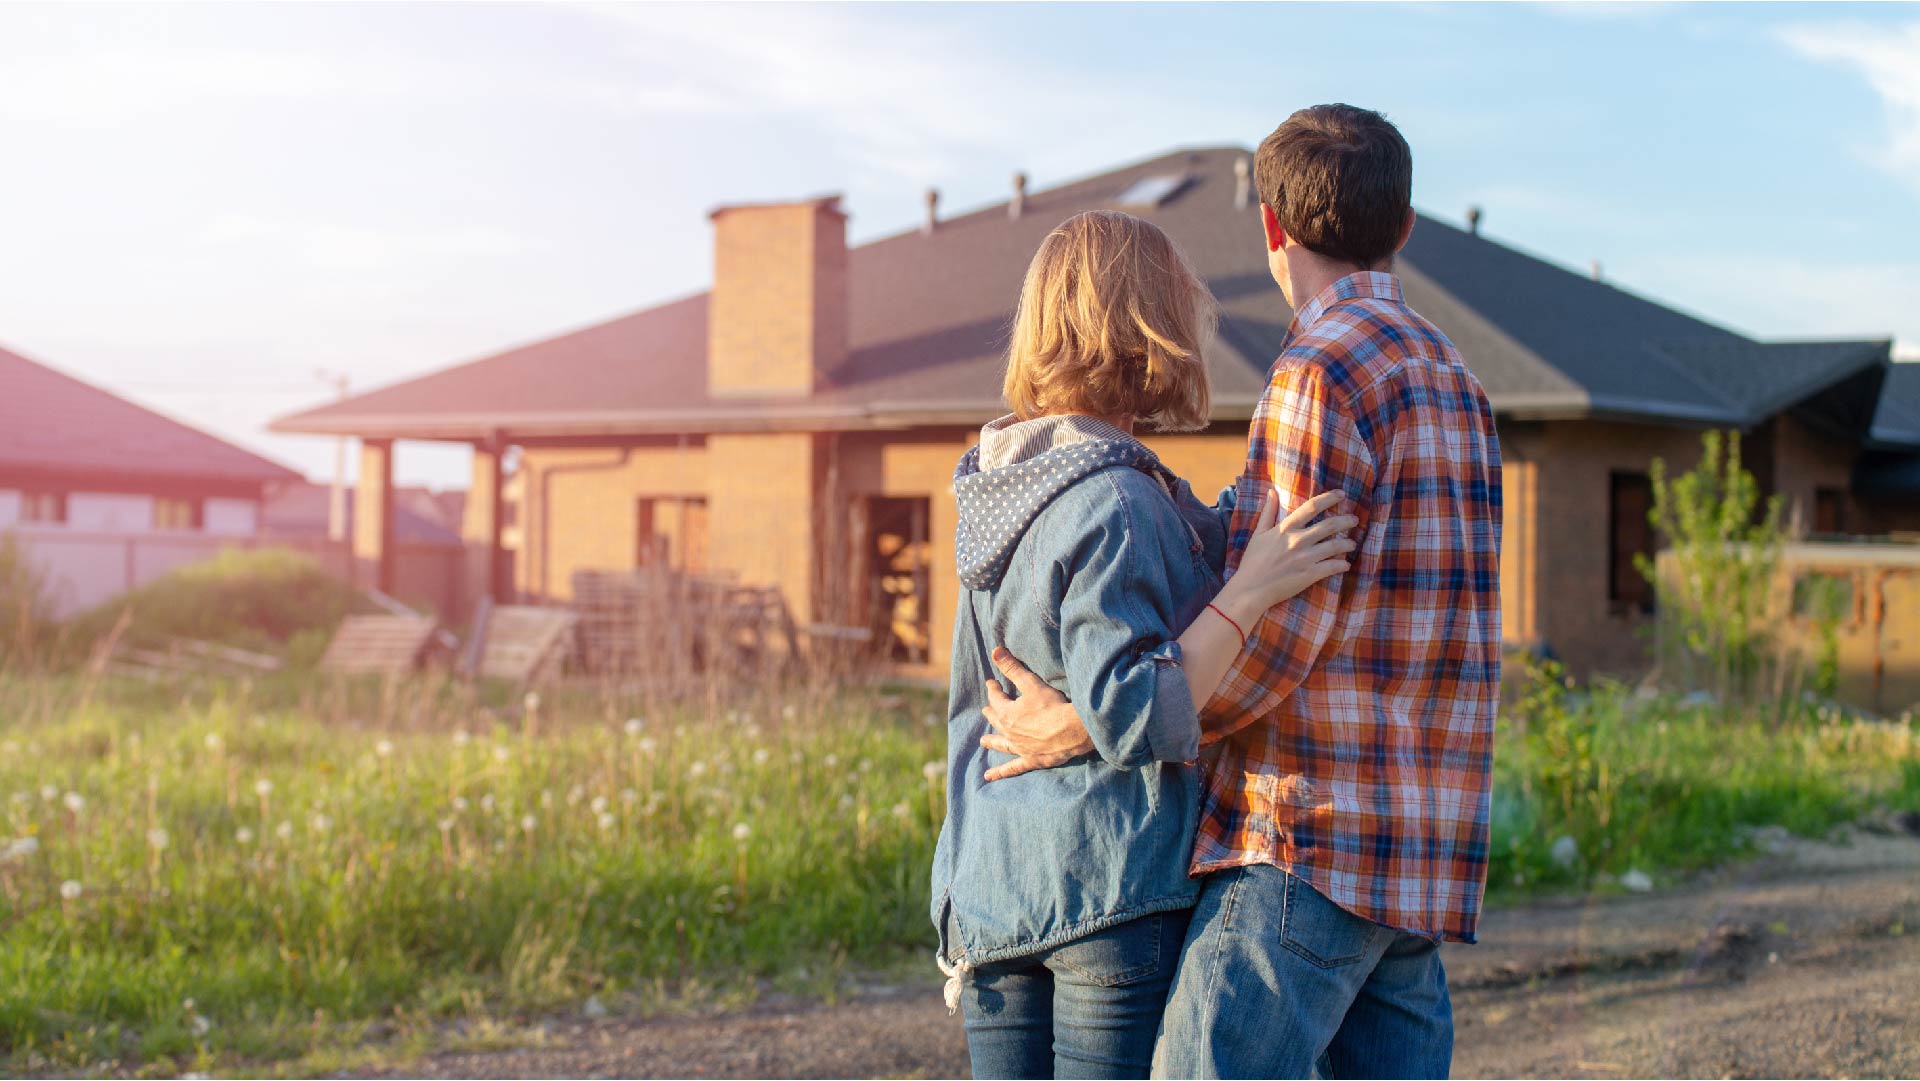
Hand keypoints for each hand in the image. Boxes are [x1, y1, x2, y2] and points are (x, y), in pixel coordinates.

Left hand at [978, 647, 1093, 780]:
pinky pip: (1012, 768)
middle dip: (992, 712)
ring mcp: (1020, 748)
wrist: (1073, 731)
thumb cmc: (1053, 706)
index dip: (994, 689)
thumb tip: (995, 651)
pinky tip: (988, 777)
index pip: (997, 698)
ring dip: (992, 741)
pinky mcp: (1031, 760)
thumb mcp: (1032, 684)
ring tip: (983, 741)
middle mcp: (1010, 732)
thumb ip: (1012, 668)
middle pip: (997, 721)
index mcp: (1008, 713)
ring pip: (1002, 744)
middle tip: (986, 709)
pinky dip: (1000, 773)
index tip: (992, 682)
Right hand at [1216, 488, 1356, 620]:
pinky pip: (1333, 566)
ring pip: (1335, 546)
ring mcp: (1306, 558)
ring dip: (1347, 543)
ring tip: (1352, 543)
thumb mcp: (1258, 534)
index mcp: (1286, 528)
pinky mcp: (1310, 574)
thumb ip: (1268, 512)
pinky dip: (1342, 564)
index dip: (1329, 498)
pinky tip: (1345, 564)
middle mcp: (1298, 540)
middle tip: (1354, 520)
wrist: (1250, 590)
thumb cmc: (1252, 562)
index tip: (1341, 494)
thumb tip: (1271, 492)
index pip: (1312, 507)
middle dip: (1346, 520)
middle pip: (1330, 525)